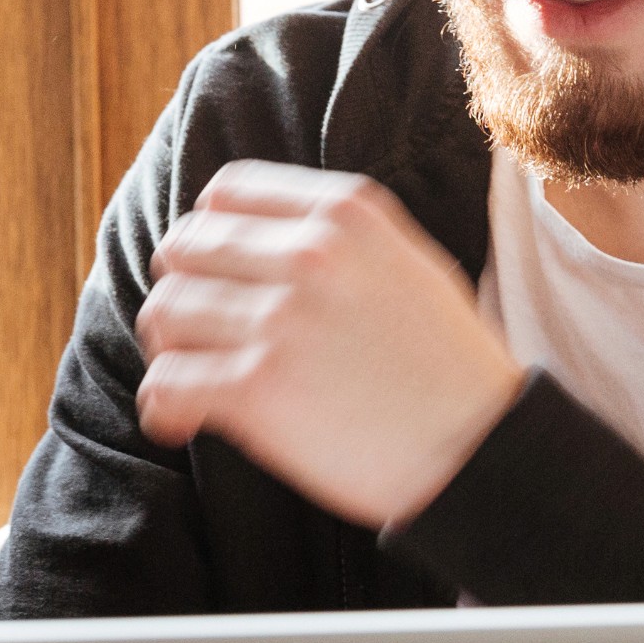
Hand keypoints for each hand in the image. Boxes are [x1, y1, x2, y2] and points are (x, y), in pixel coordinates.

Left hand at [133, 160, 527, 527]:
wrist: (481, 449)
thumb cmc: (449, 366)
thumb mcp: (408, 263)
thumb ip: (338, 236)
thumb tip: (262, 235)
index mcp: (345, 214)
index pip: (225, 194)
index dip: (208, 235)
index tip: (213, 273)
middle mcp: (308, 256)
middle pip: (184, 248)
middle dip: (182, 289)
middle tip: (195, 331)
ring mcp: (280, 320)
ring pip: (166, 312)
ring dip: (170, 349)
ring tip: (189, 377)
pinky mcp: (258, 388)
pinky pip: (167, 382)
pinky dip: (162, 405)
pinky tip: (179, 421)